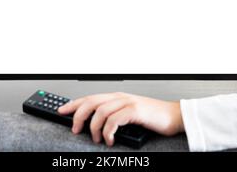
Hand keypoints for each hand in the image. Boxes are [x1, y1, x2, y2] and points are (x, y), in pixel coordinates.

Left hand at [58, 92, 183, 145]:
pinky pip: (113, 120)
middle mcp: (120, 97)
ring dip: (94, 128)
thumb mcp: (130, 113)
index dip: (74, 104)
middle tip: (75, 129)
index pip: (89, 97)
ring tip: (96, 139)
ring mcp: (127, 102)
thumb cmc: (153, 117)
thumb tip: (96, 125)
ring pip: (100, 112)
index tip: (62, 111)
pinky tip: (110, 140)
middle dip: (79, 116)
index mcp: (117, 96)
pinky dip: (108, 132)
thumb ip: (114, 115)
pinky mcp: (135, 111)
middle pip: (91, 102)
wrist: (174, 116)